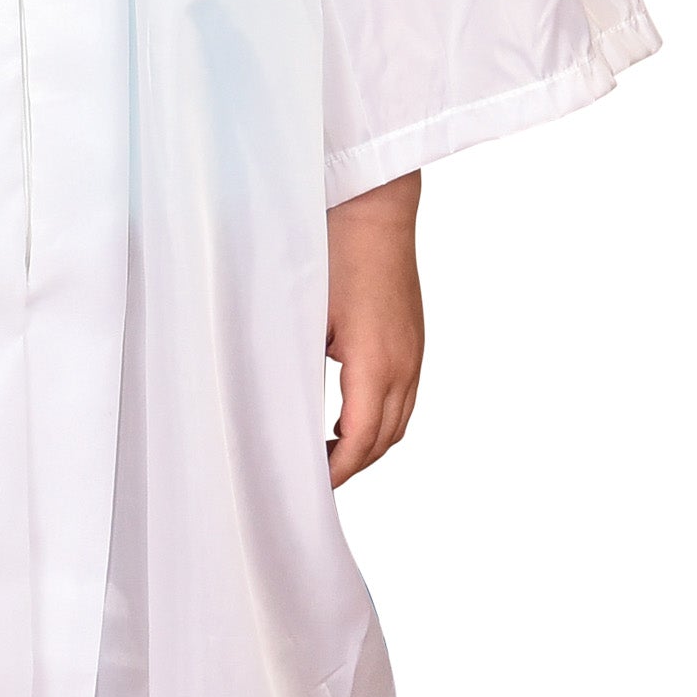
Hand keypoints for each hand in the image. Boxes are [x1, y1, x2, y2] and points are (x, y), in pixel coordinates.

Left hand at [326, 170, 423, 487]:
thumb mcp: (303, 316)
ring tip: (328, 454)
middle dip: (351, 466)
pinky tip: (347, 416)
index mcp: (375, 364)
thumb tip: (282, 413)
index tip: (307, 485)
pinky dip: (379, 420)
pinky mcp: (414, 340)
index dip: (335, 472)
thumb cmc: (334, 254)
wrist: (375, 210)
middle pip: (384, 441)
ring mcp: (415, 353)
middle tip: (313, 479)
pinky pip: (404, 397)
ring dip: (368, 445)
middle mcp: (404, 365)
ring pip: (399, 422)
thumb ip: (297, 369)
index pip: (358, 442)